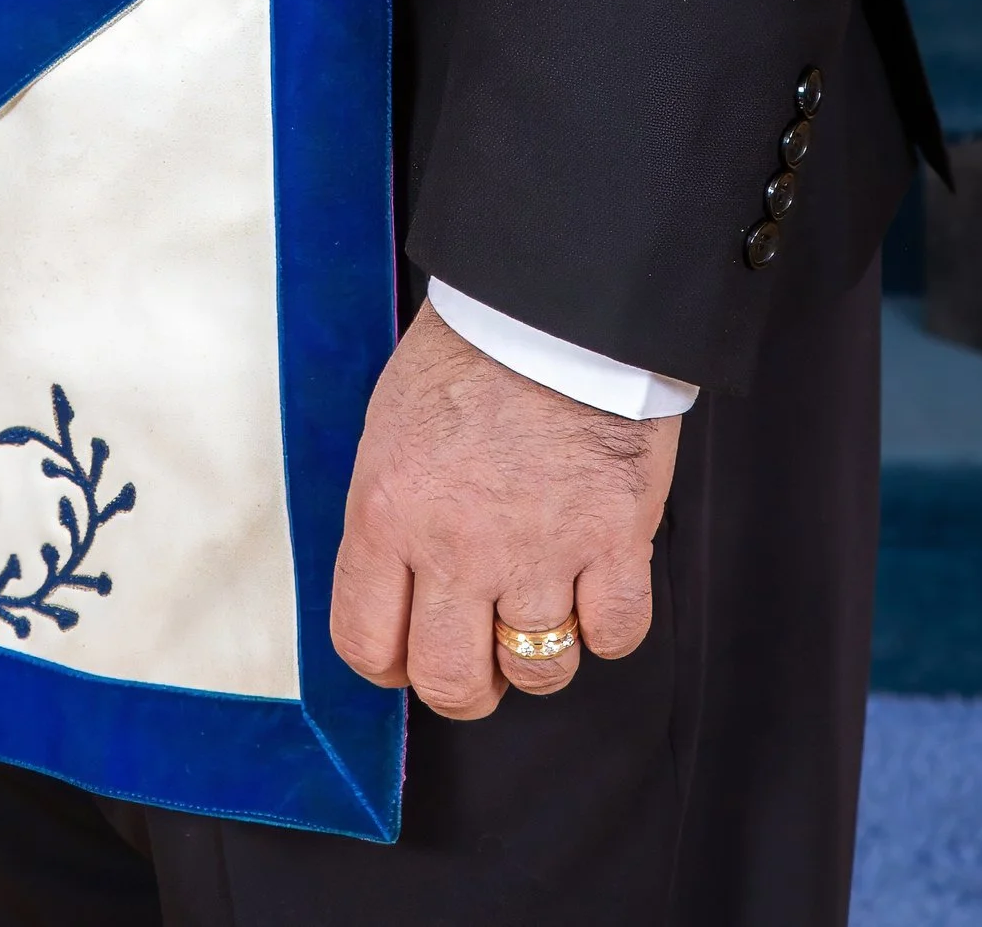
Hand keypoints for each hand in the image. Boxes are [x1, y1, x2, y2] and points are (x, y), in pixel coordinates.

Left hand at [329, 300, 678, 719]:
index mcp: (387, 510)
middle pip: (451, 682)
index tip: (410, 651)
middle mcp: (456, 544)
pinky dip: (609, 624)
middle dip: (466, 685)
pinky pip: (615, 634)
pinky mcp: (613, 537)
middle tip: (482, 656)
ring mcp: (539, 547)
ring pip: (538, 671)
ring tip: (546, 603)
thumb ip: (391, 516)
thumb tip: (396, 588)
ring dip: (542, 650)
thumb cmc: (473, 350)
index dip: (390, 664)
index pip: (366, 643)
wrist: (557, 298)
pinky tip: (598, 583)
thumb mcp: (392, 427)